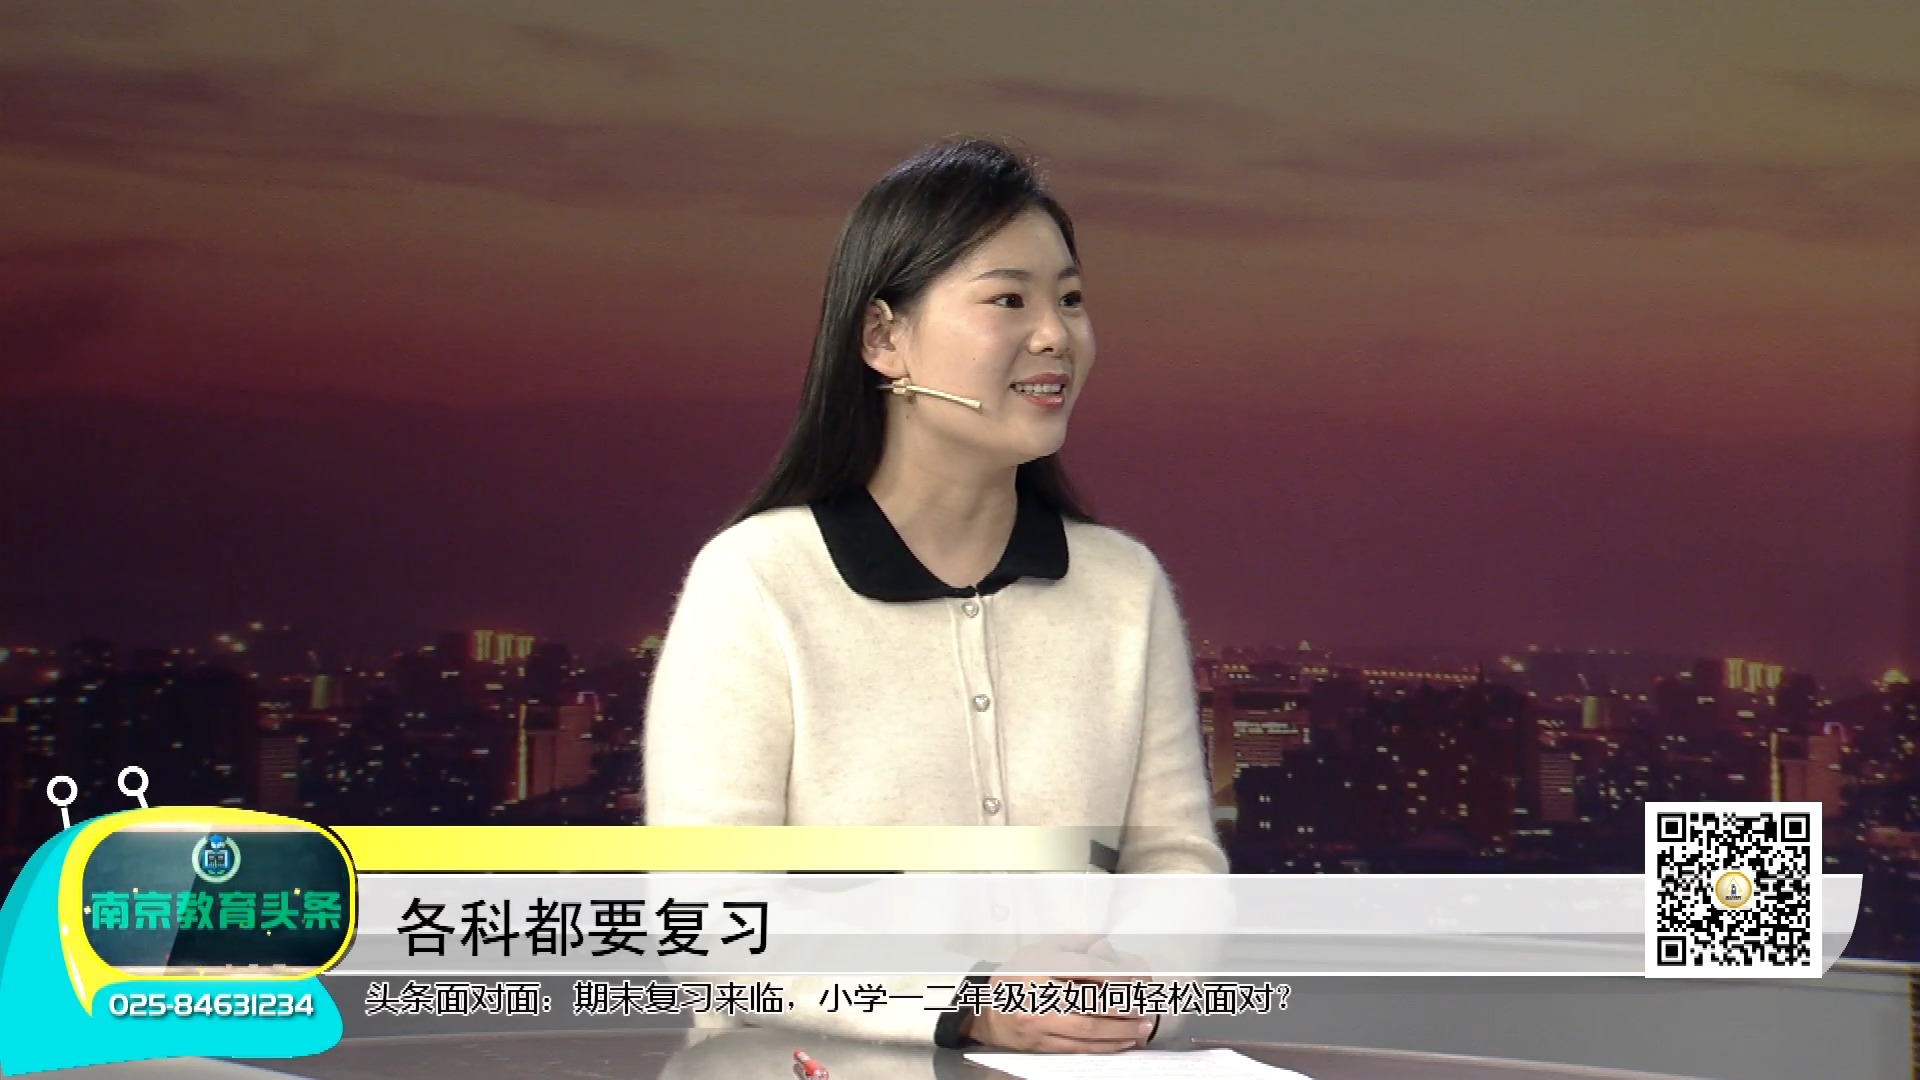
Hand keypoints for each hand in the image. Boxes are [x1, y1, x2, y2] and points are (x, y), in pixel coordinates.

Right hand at [957, 936, 1156, 1052]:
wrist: (985, 1012)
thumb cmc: (1015, 978)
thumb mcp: (1037, 952)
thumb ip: (1071, 946)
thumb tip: (1104, 942)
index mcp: (1039, 966)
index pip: (1085, 969)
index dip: (1114, 975)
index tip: (1135, 978)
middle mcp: (1038, 996)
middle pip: (1090, 1003)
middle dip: (1123, 1006)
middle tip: (1146, 1006)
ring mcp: (1040, 1023)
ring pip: (1088, 1030)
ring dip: (1120, 1030)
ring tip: (1143, 1028)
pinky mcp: (1042, 1045)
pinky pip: (1079, 1048)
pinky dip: (1105, 1046)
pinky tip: (1123, 1042)